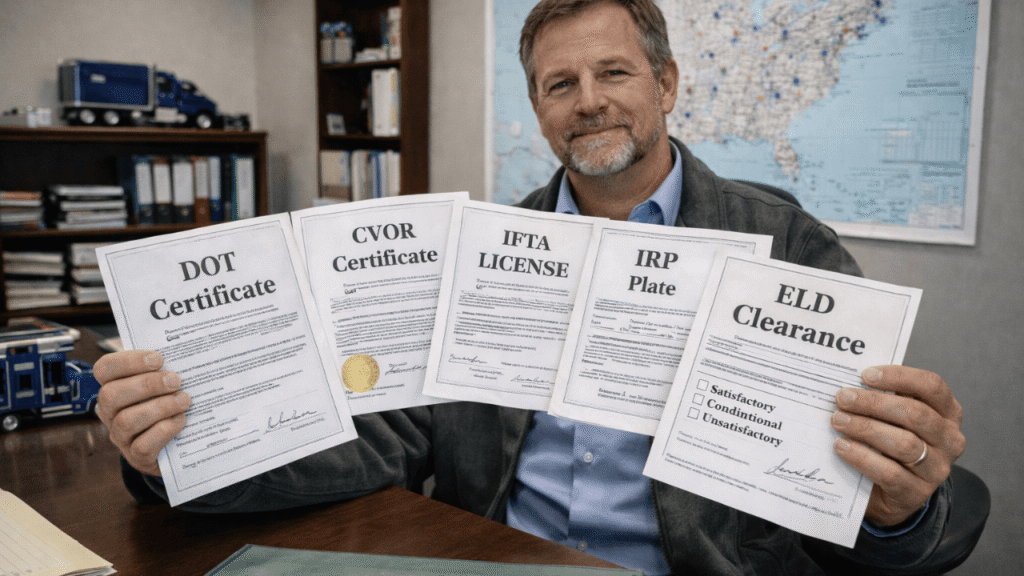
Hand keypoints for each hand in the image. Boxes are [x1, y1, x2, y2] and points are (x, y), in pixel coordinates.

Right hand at [93, 351, 190, 475]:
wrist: (176, 444)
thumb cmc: (169, 403)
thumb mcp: (165, 384)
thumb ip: (167, 368)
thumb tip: (191, 351)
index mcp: (114, 387)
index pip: (104, 369)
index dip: (128, 361)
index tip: (158, 359)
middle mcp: (110, 412)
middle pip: (111, 395)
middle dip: (146, 384)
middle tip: (175, 381)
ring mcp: (120, 435)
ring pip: (127, 420)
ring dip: (159, 407)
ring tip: (184, 400)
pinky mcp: (136, 456)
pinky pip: (143, 445)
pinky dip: (164, 430)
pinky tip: (180, 420)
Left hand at [831, 365, 964, 525]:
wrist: (891, 491)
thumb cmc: (890, 443)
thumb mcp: (895, 418)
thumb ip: (883, 399)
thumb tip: (849, 384)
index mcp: (948, 413)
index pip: (932, 386)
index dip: (899, 376)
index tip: (865, 375)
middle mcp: (950, 440)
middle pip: (915, 414)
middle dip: (874, 403)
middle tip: (842, 398)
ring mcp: (937, 469)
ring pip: (904, 444)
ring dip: (865, 428)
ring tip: (837, 421)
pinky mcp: (917, 493)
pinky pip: (889, 473)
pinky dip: (861, 457)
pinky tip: (841, 446)